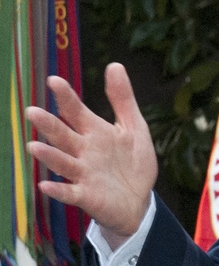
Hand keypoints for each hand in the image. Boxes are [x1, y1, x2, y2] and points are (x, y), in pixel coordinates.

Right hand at [26, 64, 157, 246]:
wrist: (139, 201)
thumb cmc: (132, 163)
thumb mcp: (133, 128)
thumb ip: (123, 99)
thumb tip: (114, 65)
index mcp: (94, 132)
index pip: (76, 111)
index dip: (66, 97)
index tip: (54, 81)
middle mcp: (83, 151)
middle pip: (63, 135)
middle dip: (49, 125)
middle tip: (32, 111)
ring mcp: (83, 174)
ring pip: (63, 162)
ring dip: (48, 155)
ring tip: (33, 146)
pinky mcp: (86, 196)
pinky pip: (70, 193)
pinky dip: (58, 190)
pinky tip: (45, 185)